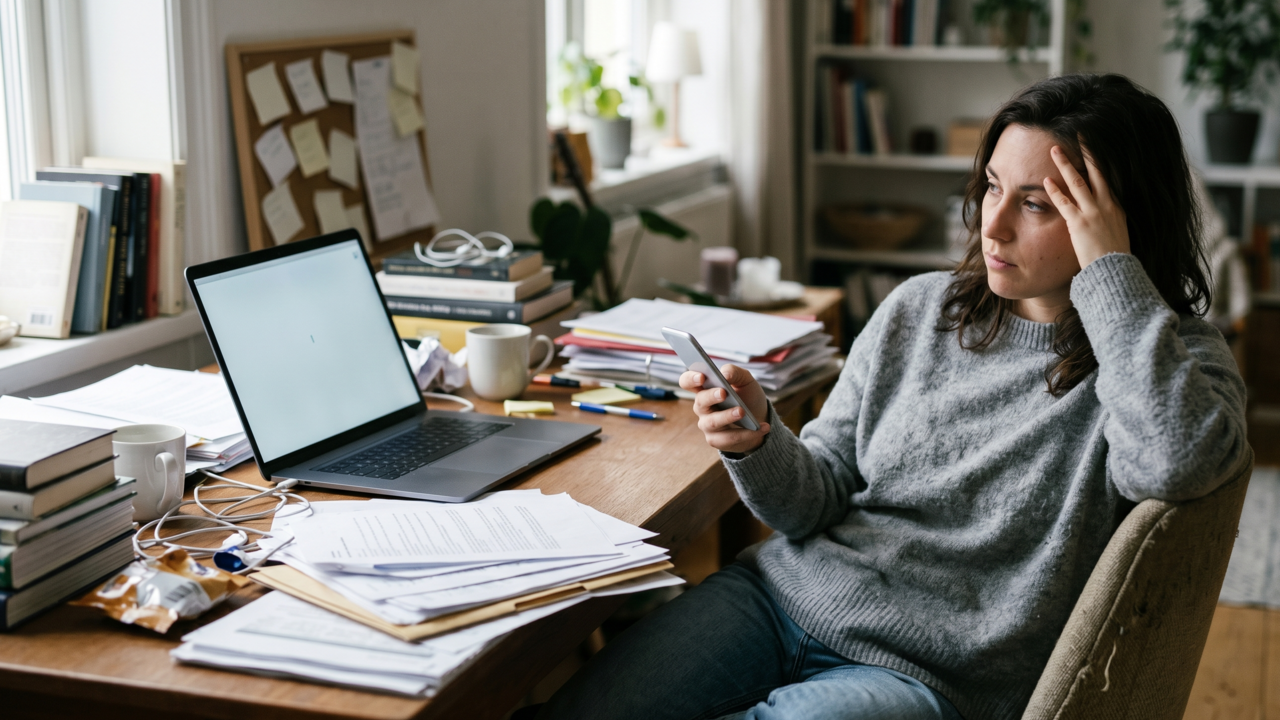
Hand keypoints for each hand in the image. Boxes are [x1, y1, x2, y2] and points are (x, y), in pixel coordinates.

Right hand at [679, 364, 770, 453]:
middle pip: (700, 402)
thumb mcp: (745, 380)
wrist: (759, 419)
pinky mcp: (717, 440)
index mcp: (705, 388)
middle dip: (711, 397)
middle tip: (723, 393)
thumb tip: (725, 374)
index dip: (690, 379)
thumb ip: (734, 373)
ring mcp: (707, 424)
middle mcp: (702, 407)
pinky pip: (729, 438)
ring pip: (713, 422)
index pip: (687, 382)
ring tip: (742, 411)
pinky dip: (747, 433)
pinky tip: (763, 426)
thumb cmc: (747, 396)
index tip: (701, 377)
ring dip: (727, 416)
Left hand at [1044, 145, 1130, 267]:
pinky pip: (1065, 203)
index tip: (1093, 146)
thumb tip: (1104, 214)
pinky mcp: (1080, 224)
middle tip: (1079, 134)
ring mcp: (1093, 213)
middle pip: (1096, 172)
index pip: (1108, 177)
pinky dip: (1055, 191)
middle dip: (1087, 152)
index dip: (1099, 160)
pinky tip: (1046, 181)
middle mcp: (1107, 205)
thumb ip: (1110, 218)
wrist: (1115, 271)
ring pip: (1078, 182)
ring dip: (1065, 165)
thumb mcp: (1118, 231)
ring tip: (1054, 150)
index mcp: (1117, 206)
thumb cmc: (1114, 256)